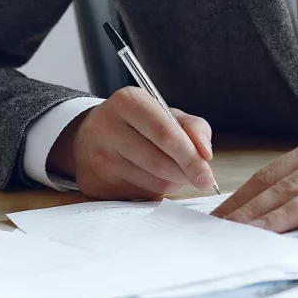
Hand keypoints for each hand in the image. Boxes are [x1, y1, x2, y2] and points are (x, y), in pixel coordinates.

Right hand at [49, 86, 215, 199]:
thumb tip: (205, 154)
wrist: (89, 137)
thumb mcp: (166, 114)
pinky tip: (146, 177)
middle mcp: (106, 127)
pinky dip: (153, 191)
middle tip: (201, 179)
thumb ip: (193, 128)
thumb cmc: (137, 124)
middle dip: (186, 173)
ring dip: (171, 182)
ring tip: (167, 170)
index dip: (191, 157)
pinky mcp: (95, 183)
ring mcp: (97, 158)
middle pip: (160, 162)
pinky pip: (139, 195)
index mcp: (127, 102)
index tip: (208, 176)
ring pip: (152, 182)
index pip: (165, 133)